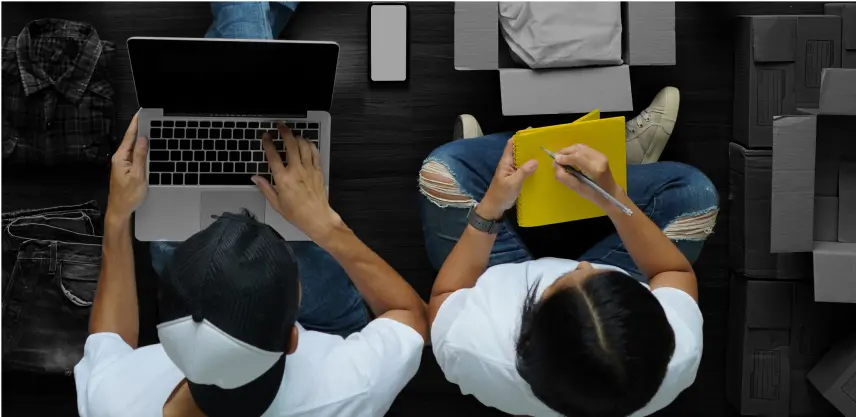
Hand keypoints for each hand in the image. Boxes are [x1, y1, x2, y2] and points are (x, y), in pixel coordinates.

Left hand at [106, 113, 148, 221]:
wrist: (120, 210)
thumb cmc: (128, 196)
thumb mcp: (138, 175)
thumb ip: (140, 156)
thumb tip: (143, 139)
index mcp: (121, 157)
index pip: (129, 136)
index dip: (136, 124)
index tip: (141, 114)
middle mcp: (120, 158)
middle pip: (131, 140)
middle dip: (139, 128)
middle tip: (149, 118)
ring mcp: (122, 164)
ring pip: (133, 147)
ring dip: (141, 138)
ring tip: (150, 129)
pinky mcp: (126, 169)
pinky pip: (134, 155)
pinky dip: (141, 149)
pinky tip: (147, 147)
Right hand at [252, 123, 342, 241]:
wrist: (317, 218)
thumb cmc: (298, 214)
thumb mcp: (276, 203)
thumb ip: (265, 188)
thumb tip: (255, 178)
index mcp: (283, 179)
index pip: (273, 155)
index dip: (268, 143)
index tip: (265, 136)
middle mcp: (296, 171)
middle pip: (290, 144)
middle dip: (284, 132)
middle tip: (280, 126)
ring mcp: (309, 170)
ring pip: (304, 146)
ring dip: (297, 137)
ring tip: (292, 134)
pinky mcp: (318, 171)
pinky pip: (315, 153)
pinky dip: (310, 145)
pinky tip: (307, 142)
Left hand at [478, 138, 537, 218]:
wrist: (495, 208)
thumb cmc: (501, 194)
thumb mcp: (513, 183)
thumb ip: (523, 172)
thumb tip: (535, 160)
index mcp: (506, 162)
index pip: (511, 144)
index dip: (520, 137)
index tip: (532, 132)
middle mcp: (509, 164)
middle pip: (519, 151)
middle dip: (529, 146)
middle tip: (544, 143)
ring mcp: (513, 171)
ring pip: (523, 160)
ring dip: (532, 157)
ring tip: (545, 154)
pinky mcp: (516, 178)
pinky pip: (525, 169)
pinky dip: (532, 167)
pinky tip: (541, 168)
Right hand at [553, 144, 622, 207]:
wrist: (609, 192)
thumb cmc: (593, 194)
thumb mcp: (577, 189)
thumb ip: (564, 177)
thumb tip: (555, 164)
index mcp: (595, 170)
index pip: (576, 158)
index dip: (564, 157)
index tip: (555, 160)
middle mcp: (599, 159)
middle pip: (578, 150)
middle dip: (564, 152)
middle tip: (556, 159)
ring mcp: (600, 155)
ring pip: (580, 147)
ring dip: (569, 150)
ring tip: (561, 157)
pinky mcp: (600, 154)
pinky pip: (584, 148)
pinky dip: (574, 151)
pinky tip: (570, 157)